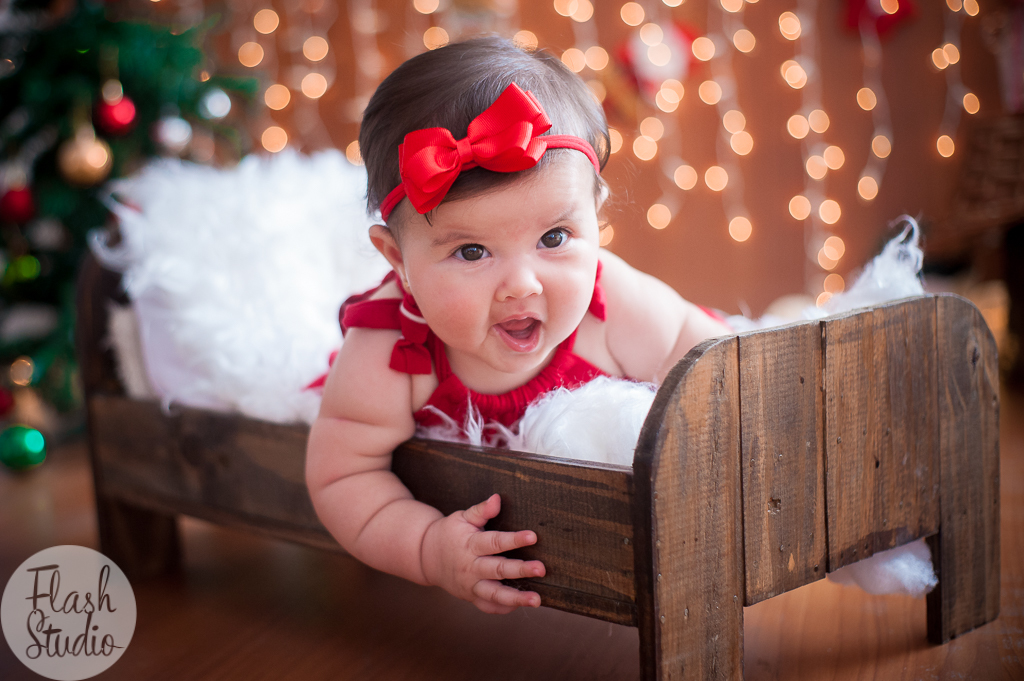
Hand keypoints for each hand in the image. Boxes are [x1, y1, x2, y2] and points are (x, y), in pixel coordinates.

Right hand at [420, 493, 545, 613]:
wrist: (426, 556)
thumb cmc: (450, 533)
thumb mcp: (462, 517)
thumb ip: (481, 510)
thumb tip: (497, 498)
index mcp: (470, 544)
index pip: (494, 542)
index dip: (513, 539)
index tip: (533, 536)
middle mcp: (470, 567)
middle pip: (497, 569)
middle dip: (520, 570)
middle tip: (541, 568)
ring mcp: (470, 585)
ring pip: (494, 594)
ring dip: (516, 598)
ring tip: (536, 600)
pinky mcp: (471, 597)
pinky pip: (488, 607)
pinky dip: (503, 608)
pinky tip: (521, 605)